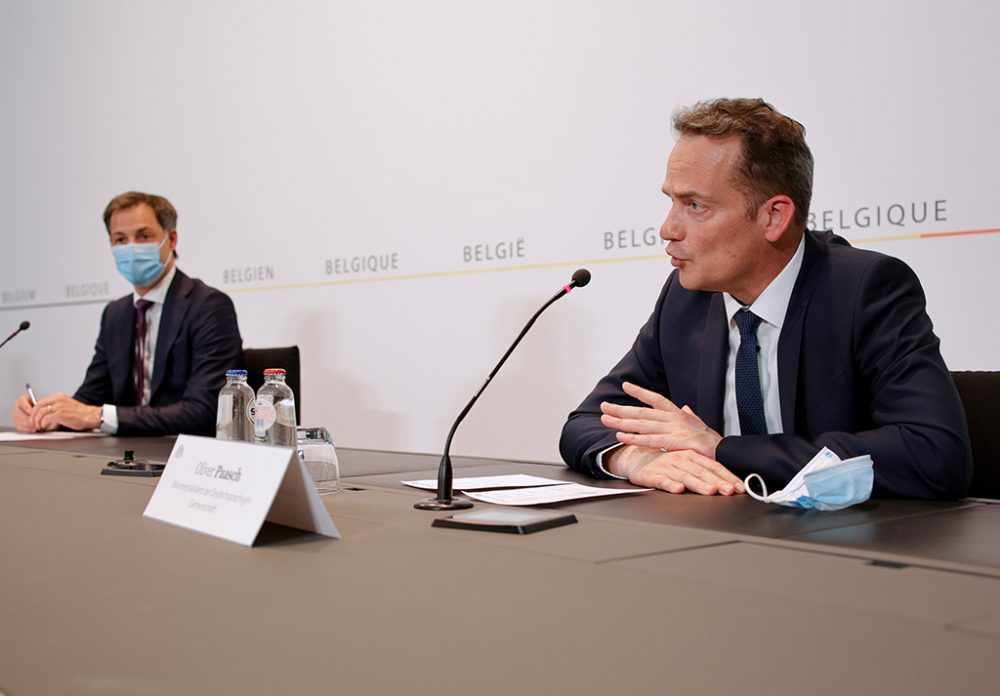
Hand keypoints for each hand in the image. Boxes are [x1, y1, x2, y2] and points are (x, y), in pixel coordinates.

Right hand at [12, 393, 37, 431]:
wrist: (39, 414)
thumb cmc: (40, 408)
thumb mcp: (41, 405)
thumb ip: (39, 406)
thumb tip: (40, 411)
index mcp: (22, 400)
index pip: (21, 401)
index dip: (25, 406)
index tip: (31, 411)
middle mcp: (17, 406)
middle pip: (18, 412)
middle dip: (27, 418)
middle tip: (35, 421)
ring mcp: (15, 414)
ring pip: (18, 420)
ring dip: (27, 424)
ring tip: (36, 426)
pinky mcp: (16, 422)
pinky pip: (19, 426)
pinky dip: (26, 429)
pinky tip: (34, 430)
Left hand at [29, 393, 101, 431]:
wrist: (93, 416)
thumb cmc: (81, 414)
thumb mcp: (67, 405)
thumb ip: (56, 406)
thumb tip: (44, 413)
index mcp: (59, 397)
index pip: (40, 401)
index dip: (34, 410)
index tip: (34, 417)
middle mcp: (58, 400)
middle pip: (38, 406)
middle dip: (33, 416)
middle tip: (34, 423)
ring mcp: (60, 407)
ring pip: (40, 413)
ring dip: (37, 421)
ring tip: (40, 426)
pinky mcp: (61, 414)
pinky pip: (46, 419)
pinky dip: (43, 424)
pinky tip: (46, 427)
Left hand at [600, 381, 722, 458]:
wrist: (726, 452)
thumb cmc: (712, 442)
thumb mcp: (699, 425)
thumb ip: (690, 416)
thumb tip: (684, 407)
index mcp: (679, 414)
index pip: (656, 399)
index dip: (640, 392)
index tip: (626, 385)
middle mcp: (674, 418)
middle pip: (643, 411)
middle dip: (621, 409)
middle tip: (604, 406)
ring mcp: (674, 429)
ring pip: (642, 424)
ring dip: (622, 421)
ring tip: (605, 419)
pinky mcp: (674, 442)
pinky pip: (649, 439)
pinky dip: (633, 438)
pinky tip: (620, 436)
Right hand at [606, 445, 743, 495]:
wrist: (637, 458)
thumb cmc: (665, 461)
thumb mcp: (687, 459)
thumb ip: (706, 466)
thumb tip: (728, 476)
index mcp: (692, 455)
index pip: (714, 466)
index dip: (728, 476)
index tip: (739, 487)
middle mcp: (681, 459)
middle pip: (703, 472)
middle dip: (718, 482)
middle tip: (729, 491)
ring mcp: (667, 467)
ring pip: (686, 476)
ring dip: (699, 484)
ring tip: (710, 491)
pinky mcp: (653, 475)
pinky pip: (663, 480)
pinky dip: (671, 484)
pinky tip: (678, 489)